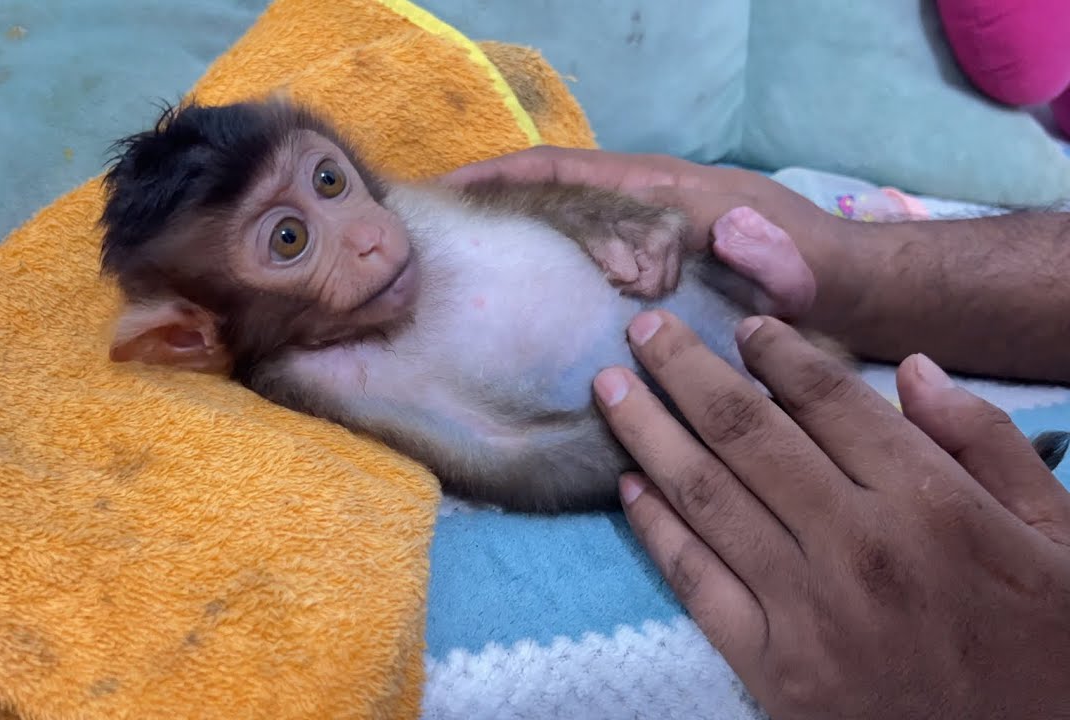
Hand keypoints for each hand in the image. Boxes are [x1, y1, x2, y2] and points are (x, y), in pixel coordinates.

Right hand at [444, 147, 860, 323]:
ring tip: (455, 275)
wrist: (854, 293)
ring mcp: (647, 234)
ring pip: (562, 227)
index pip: (568, 172)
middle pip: (549, 194)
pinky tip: (518, 303)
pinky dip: (546, 268)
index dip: (503, 177)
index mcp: (668, 195)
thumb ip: (778, 255)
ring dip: (512, 241)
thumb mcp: (810, 270)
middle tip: (430, 241)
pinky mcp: (652, 266)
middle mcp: (647, 205)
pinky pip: (583, 259)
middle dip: (490, 207)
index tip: (445, 189)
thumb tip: (728, 228)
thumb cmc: (826, 280)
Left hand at [592, 310, 1069, 719]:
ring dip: (647, 432)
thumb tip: (911, 367)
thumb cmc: (1049, 644)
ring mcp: (808, 610)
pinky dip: (654, 527)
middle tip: (642, 327)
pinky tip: (629, 485)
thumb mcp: (1058, 532)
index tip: (741, 324)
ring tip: (609, 388)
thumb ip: (985, 443)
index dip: (774, 350)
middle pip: (745, 431)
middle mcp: (858, 545)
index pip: (828, 398)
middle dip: (683, 369)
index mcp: (930, 501)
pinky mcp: (773, 668)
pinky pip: (695, 581)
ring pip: (704, 495)